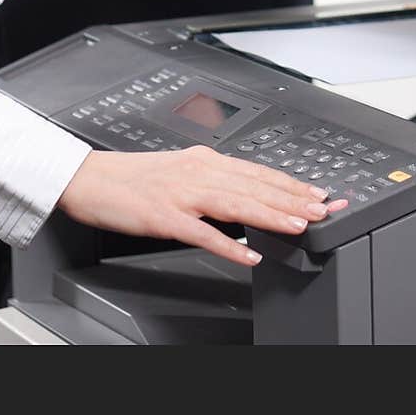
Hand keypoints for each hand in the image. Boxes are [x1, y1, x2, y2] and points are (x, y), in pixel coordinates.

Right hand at [57, 144, 347, 266]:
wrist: (90, 179)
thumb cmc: (133, 179)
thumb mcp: (180, 172)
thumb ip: (213, 182)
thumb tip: (248, 196)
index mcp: (203, 160)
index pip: (257, 171)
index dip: (291, 183)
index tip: (320, 194)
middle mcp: (197, 171)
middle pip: (254, 185)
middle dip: (292, 198)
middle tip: (325, 209)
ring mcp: (181, 193)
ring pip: (235, 202)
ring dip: (270, 214)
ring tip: (298, 225)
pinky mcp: (164, 216)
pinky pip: (202, 232)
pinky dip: (228, 243)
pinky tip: (248, 254)